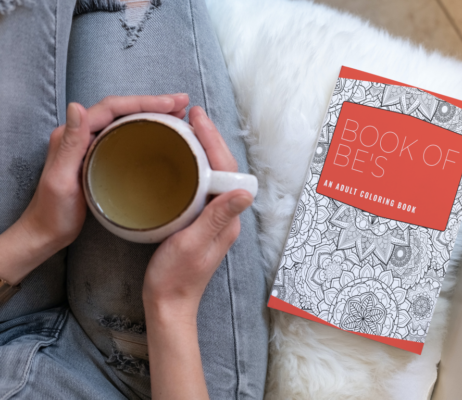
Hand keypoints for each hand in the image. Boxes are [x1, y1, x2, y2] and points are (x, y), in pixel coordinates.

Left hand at [0, 94, 188, 284]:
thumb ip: (71, 144)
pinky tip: (162, 136)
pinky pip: (127, 136)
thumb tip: (77, 106)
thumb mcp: (61, 178)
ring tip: (179, 115)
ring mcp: (92, 145)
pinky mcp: (101, 157)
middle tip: (183, 103)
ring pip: (127, 121)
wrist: (48, 232)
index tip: (170, 103)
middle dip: (154, 104)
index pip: (112, 107)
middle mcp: (82, 134)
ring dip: (153, 114)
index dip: (143, 102)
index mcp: (73, 133)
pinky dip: (147, 131)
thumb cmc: (53, 212)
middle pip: (122, 110)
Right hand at [142, 106, 252, 316]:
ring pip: (213, 174)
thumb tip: (245, 191)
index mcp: (227, 218)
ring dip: (203, 149)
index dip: (214, 141)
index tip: (198, 119)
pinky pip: (202, 186)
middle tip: (191, 115)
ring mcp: (214, 218)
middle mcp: (225, 215)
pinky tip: (181, 160)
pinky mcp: (201, 222)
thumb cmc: (175, 278)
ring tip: (187, 128)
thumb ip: (216, 218)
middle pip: (223, 168)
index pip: (227, 169)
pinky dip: (194, 166)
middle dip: (210, 139)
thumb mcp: (192, 245)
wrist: (169, 304)